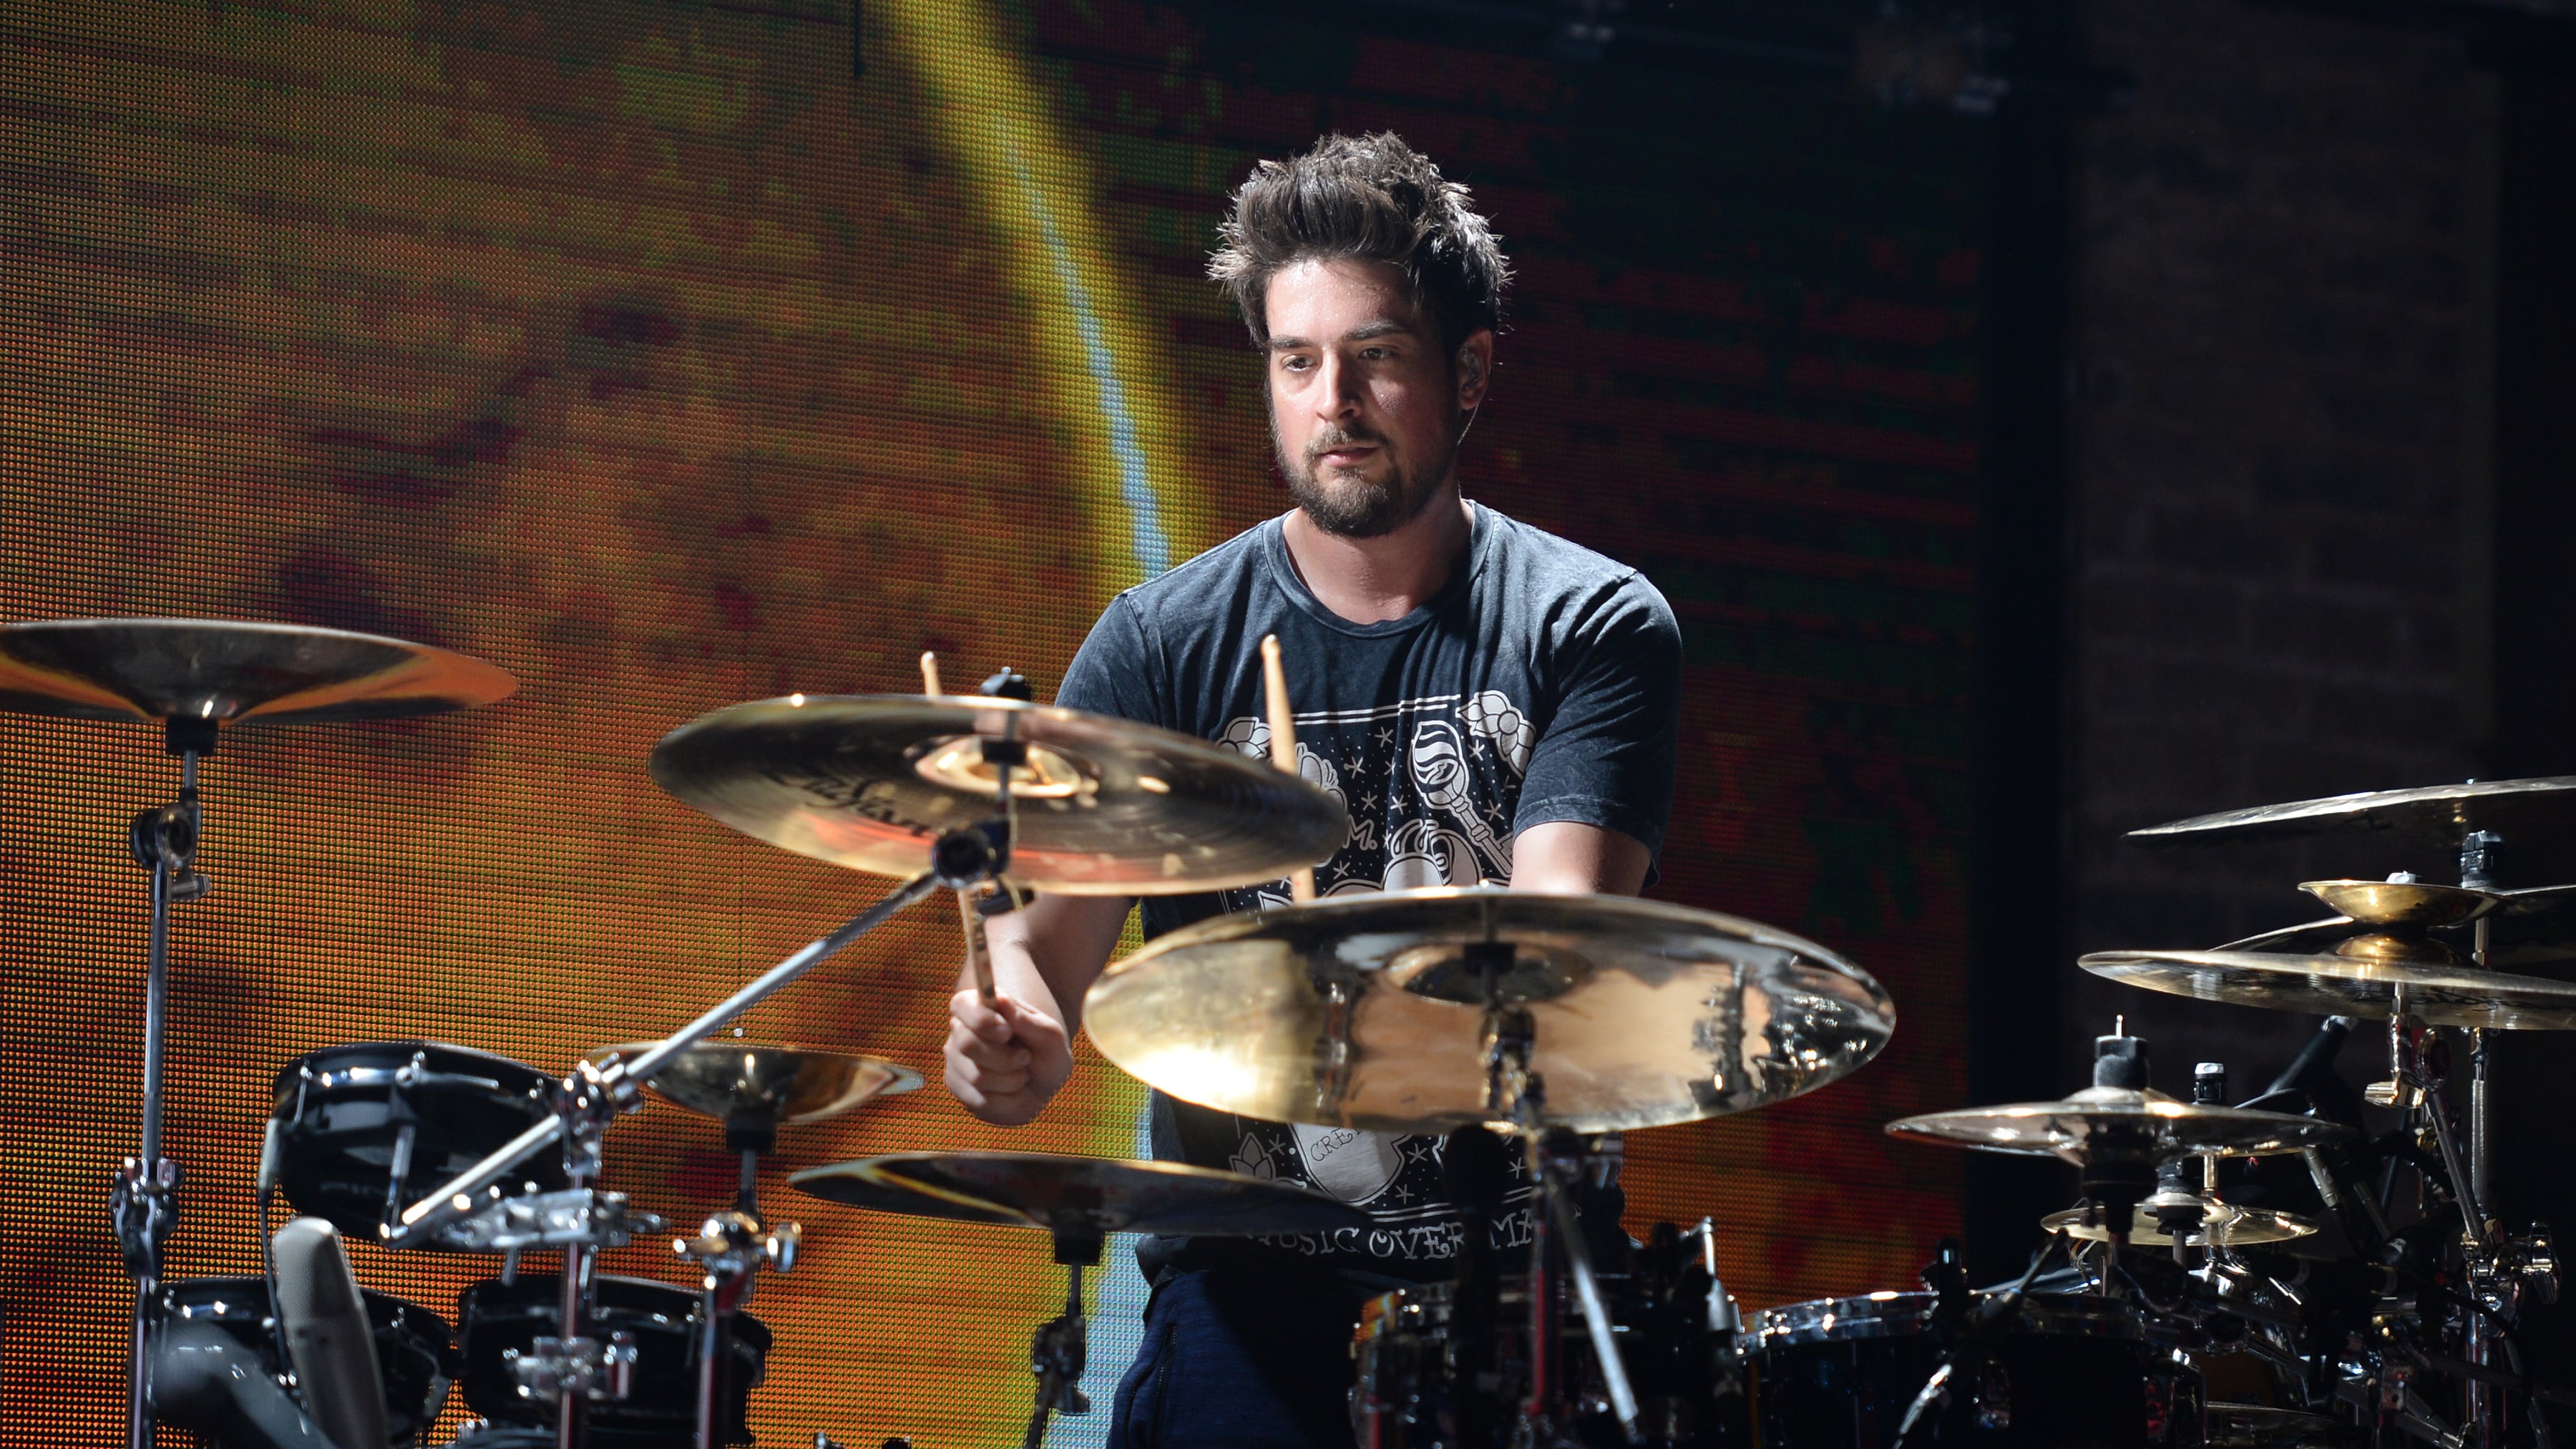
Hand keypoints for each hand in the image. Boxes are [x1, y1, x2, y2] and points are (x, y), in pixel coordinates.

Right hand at [944, 989, 1073, 1125]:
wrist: (1041, 1088)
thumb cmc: (1046, 1054)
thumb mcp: (1050, 1036)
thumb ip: (1026, 1020)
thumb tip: (1001, 999)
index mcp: (979, 1007)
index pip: (962, 1005)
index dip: (983, 1020)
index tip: (1007, 1033)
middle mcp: (961, 1030)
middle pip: (968, 1045)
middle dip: (1007, 1058)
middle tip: (1026, 1057)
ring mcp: (955, 1060)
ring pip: (977, 1076)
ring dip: (1012, 1080)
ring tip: (1022, 1074)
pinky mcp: (957, 1087)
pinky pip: (980, 1100)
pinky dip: (1007, 1100)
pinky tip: (1013, 1092)